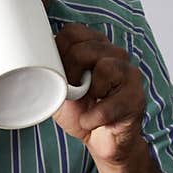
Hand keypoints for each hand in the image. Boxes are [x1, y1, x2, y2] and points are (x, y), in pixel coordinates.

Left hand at [51, 21, 146, 166]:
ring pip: (105, 67)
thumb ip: (52, 70)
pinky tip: (91, 121)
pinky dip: (93, 118)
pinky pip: (109, 104)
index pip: (72, 32)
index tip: (60, 73)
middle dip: (70, 74)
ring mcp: (129, 74)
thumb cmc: (82, 111)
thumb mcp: (59, 88)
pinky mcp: (136, 97)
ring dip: (88, 92)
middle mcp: (115, 55)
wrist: (101, 141)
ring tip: (88, 103)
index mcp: (96, 47)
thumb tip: (36, 57)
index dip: (59, 53)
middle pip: (85, 49)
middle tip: (73, 92)